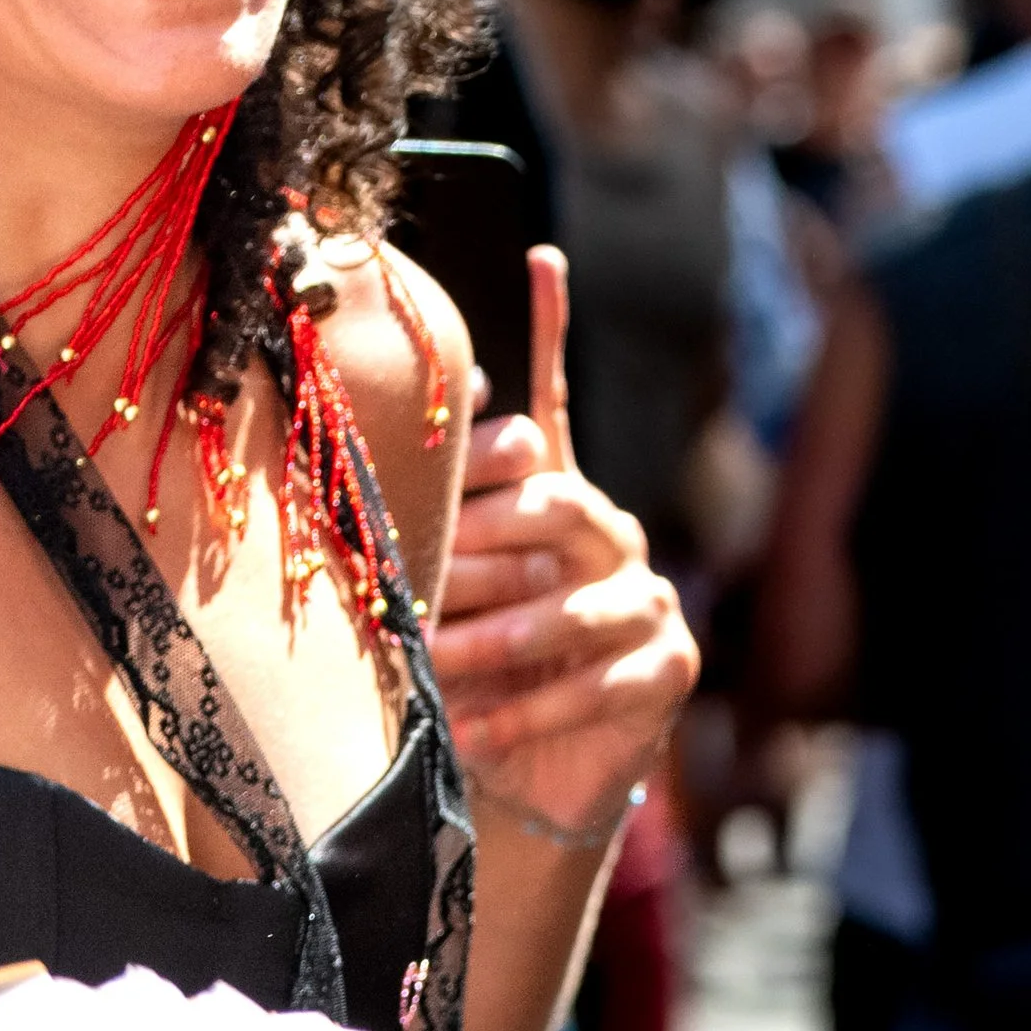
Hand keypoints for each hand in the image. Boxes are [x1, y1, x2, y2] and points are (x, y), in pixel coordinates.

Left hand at [434, 246, 697, 839]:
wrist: (533, 774)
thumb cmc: (481, 672)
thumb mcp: (449, 595)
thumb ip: (430, 529)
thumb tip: (366, 452)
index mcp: (559, 502)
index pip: (554, 407)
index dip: (550, 334)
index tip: (539, 257)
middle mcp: (610, 535)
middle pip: (555, 506)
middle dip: (483, 540)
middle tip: (419, 575)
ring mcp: (646, 600)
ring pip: (568, 607)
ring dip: (493, 641)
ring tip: (432, 667)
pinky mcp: (665, 667)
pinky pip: (591, 683)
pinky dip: (523, 710)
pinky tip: (470, 728)